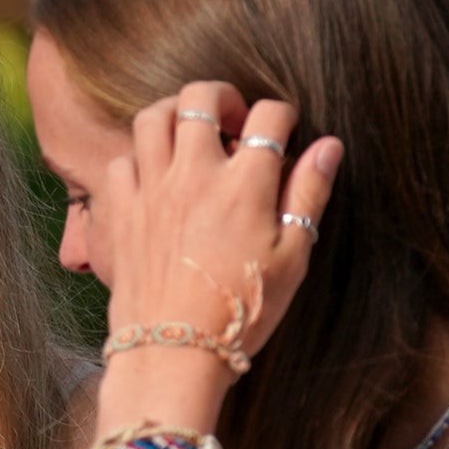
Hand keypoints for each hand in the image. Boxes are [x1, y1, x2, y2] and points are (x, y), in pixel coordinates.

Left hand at [96, 82, 341, 371]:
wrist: (172, 352)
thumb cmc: (241, 311)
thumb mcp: (293, 256)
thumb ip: (309, 193)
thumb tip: (328, 145)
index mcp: (246, 183)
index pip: (269, 115)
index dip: (282, 115)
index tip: (283, 133)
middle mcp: (194, 175)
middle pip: (200, 97)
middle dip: (221, 97)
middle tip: (232, 120)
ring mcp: (150, 190)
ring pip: (151, 117)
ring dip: (173, 115)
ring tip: (190, 137)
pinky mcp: (119, 212)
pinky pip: (120, 161)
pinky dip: (138, 158)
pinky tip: (154, 178)